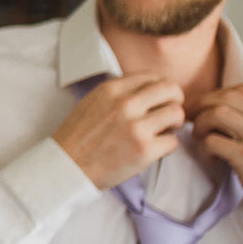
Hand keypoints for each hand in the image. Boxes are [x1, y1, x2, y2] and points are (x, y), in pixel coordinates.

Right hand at [53, 74, 185, 189]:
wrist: (66, 166)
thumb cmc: (77, 136)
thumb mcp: (91, 101)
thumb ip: (118, 92)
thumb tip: (148, 89)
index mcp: (111, 89)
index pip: (153, 77)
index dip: (160, 89)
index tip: (157, 100)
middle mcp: (125, 104)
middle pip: (172, 90)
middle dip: (174, 101)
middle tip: (166, 114)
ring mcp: (136, 127)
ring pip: (177, 114)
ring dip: (172, 124)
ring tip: (160, 132)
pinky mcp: (144, 150)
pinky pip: (173, 141)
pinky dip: (166, 146)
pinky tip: (152, 149)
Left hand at [192, 84, 242, 207]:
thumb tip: (219, 99)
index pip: (242, 89)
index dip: (217, 95)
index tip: (205, 107)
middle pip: (226, 97)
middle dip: (203, 106)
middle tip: (194, 119)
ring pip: (215, 114)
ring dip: (200, 125)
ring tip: (201, 137)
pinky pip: (211, 141)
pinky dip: (203, 147)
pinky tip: (211, 157)